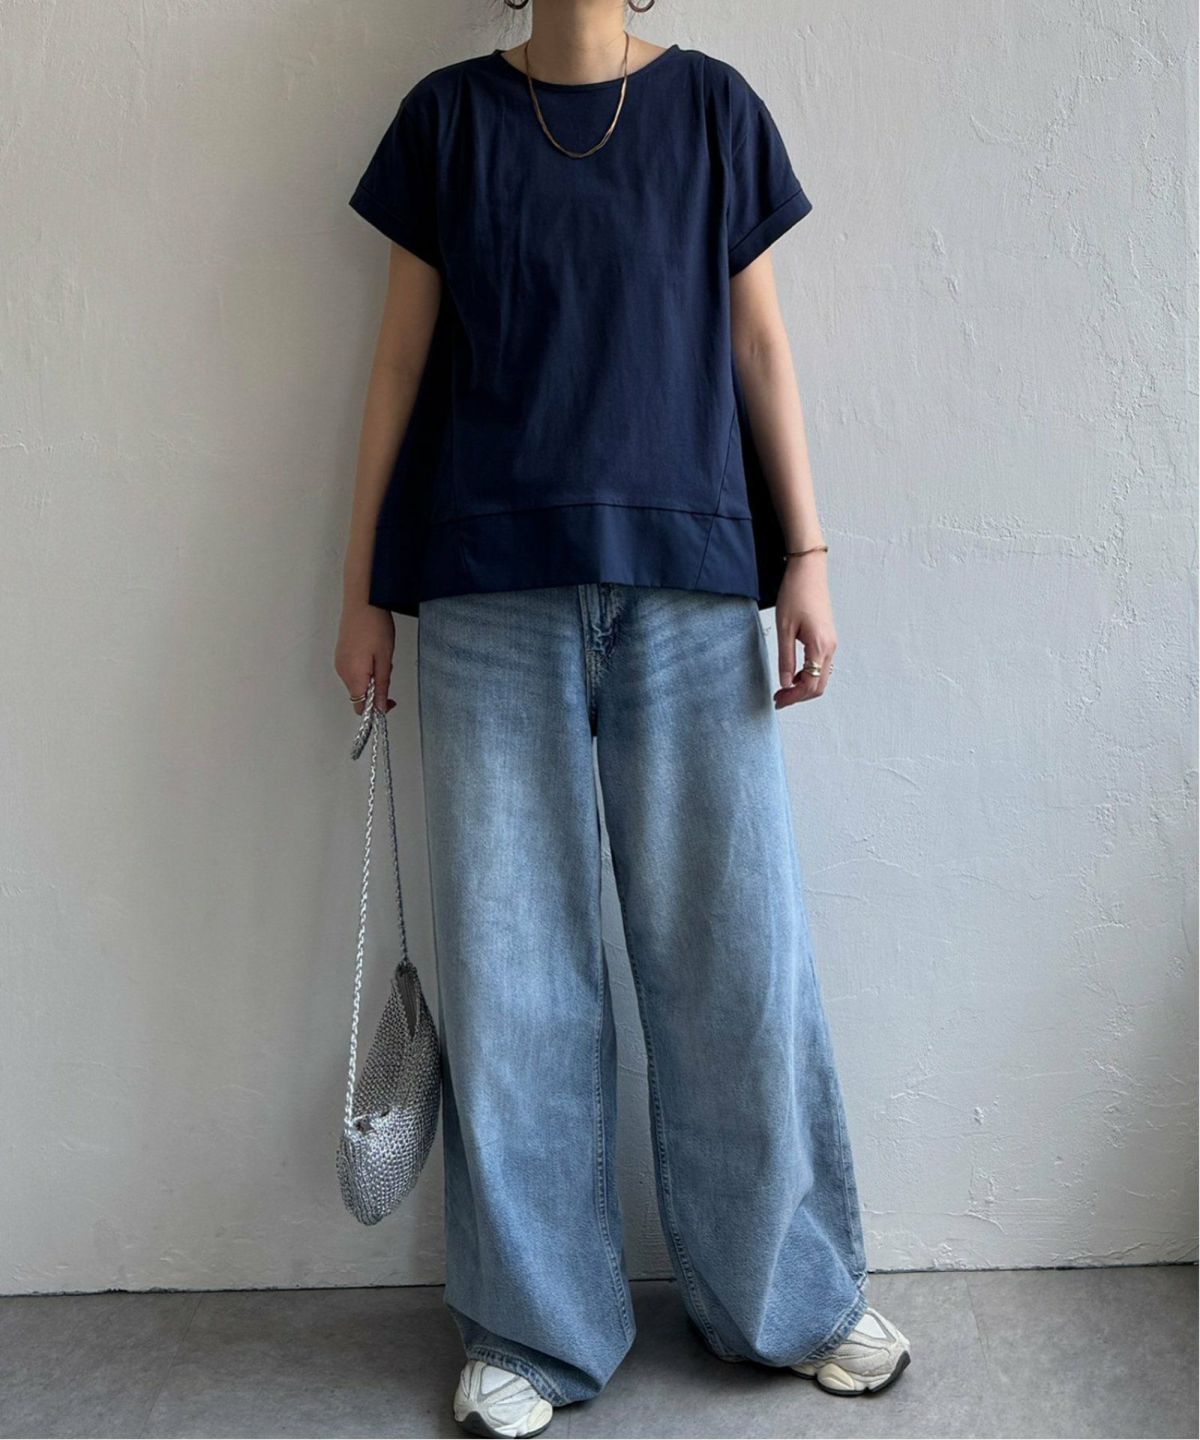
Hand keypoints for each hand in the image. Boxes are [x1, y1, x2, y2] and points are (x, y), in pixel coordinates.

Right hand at [334, 603, 395, 714]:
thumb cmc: (375, 625)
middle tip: (388, 669)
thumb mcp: (385, 659)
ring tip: (382, 656)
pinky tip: (373, 651)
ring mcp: (340, 662)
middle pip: (359, 695)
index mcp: (353, 675)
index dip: (376, 709)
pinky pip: (354, 670)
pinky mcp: (341, 654)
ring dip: (372, 677)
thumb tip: (380, 708)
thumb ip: (382, 686)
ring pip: (358, 682)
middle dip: (377, 690)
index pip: (361, 707)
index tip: (390, 701)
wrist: (363, 600)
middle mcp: (342, 671)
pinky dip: (366, 668)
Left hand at [772, 555, 835, 708]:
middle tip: (779, 699)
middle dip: (799, 696)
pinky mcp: (828, 638)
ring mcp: (831, 643)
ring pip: (821, 676)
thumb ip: (786, 658)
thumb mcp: (784, 628)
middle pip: (819, 685)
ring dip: (804, 686)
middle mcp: (830, 647)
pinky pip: (821, 665)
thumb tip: (785, 683)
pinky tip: (793, 673)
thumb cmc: (795, 594)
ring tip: (783, 688)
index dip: (794, 697)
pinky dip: (809, 674)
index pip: (810, 685)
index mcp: (820, 646)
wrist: (808, 571)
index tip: (778, 700)